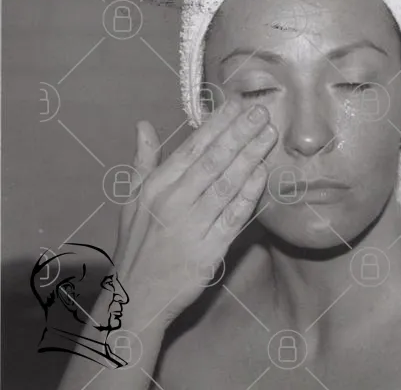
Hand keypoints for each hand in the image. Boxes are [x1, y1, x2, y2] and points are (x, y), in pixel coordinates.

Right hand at [112, 95, 276, 328]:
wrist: (136, 297)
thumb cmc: (138, 245)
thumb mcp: (132, 201)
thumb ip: (144, 161)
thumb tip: (143, 124)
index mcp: (156, 186)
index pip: (192, 147)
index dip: (216, 124)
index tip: (236, 103)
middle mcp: (174, 202)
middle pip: (213, 160)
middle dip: (239, 132)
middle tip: (261, 111)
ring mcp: (193, 225)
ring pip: (228, 183)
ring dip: (251, 156)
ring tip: (269, 134)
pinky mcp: (210, 249)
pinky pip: (235, 215)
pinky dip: (250, 193)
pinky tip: (264, 174)